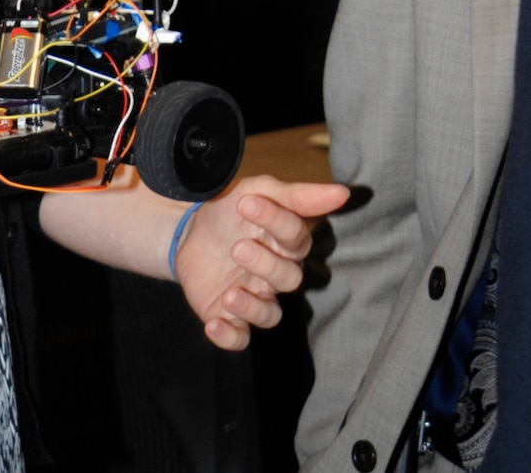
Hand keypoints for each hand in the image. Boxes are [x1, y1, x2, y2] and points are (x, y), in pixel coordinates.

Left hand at [174, 175, 347, 350]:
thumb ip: (297, 195)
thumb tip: (342, 192)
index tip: (246, 203)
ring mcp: (254, 297)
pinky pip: (239, 338)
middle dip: (265, 265)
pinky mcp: (230, 316)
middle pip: (288, 279)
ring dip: (251, 307)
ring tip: (230, 295)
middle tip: (238, 248)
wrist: (187, 231)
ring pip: (270, 315)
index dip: (276, 221)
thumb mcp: (258, 191)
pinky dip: (229, 337)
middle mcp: (275, 275)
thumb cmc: (231, 211)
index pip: (296, 238)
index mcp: (287, 245)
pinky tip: (214, 324)